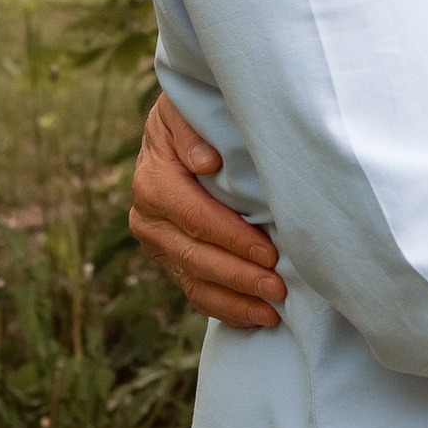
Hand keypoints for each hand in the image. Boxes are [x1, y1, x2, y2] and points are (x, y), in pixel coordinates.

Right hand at [129, 91, 288, 328]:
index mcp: (154, 182)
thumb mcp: (186, 110)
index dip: (232, 237)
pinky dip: (225, 307)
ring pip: (195, 281)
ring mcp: (158, 243)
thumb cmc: (194, 115)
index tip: (269, 251)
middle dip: (240, 275)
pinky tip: (256, 317)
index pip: (195, 218)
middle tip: (279, 287)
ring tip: (273, 310)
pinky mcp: (170, 259)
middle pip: (195, 256)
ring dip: (235, 299)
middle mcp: (148, 218)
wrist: (177, 129)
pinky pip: (195, 291)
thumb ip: (192, 132)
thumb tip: (206, 162)